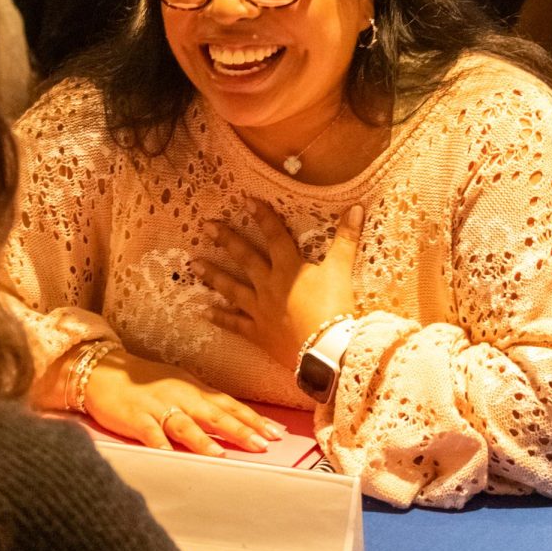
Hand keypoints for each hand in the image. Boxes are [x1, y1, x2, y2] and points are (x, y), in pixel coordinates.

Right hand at [84, 349, 283, 456]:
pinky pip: (150, 434)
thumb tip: (232, 420)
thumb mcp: (177, 386)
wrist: (101, 371)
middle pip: (213, 414)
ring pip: (184, 424)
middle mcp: (179, 395)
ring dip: (203, 441)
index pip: (227, 404)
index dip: (251, 418)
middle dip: (239, 429)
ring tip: (221, 455)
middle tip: (262, 444)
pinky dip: (161, 446)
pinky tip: (171, 458)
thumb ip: (202, 403)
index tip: (275, 432)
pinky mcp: (134, 418)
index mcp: (192, 389)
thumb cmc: (142, 382)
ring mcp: (156, 406)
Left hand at [192, 200, 363, 367]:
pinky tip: (203, 311)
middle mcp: (269, 285)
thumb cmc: (335, 308)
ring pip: (232, 288)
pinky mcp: (258, 332)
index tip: (245, 200)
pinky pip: (235, 323)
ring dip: (213, 275)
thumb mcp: (342, 270)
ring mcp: (260, 309)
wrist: (326, 350)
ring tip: (194, 264)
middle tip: (205, 226)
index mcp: (288, 268)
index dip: (262, 216)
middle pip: (245, 258)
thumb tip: (357, 206)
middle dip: (225, 240)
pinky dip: (220, 317)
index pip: (274, 235)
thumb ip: (346, 238)